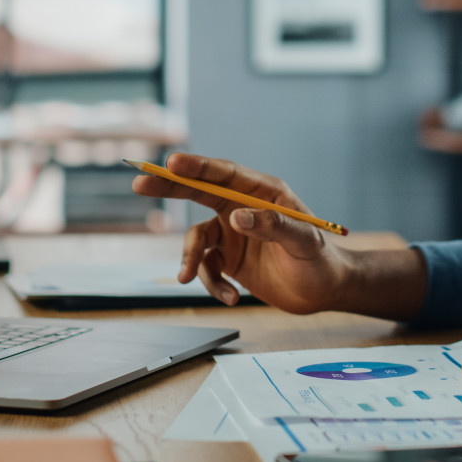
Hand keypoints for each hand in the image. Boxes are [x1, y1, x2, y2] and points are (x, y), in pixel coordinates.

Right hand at [133, 153, 352, 313]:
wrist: (322, 291)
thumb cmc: (320, 260)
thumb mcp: (302, 243)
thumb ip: (272, 226)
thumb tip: (237, 216)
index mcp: (263, 192)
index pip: (225, 174)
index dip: (198, 167)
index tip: (173, 163)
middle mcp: (243, 207)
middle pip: (199, 193)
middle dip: (170, 188)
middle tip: (139, 182)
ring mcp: (233, 233)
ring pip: (197, 240)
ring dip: (190, 260)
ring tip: (187, 278)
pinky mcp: (228, 258)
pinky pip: (206, 267)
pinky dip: (211, 284)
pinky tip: (231, 297)